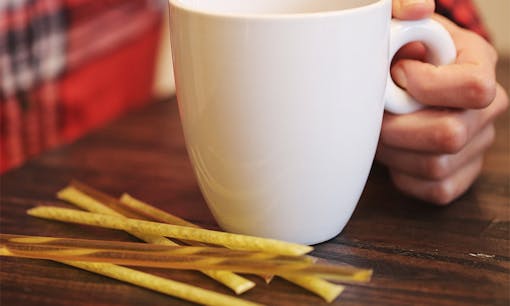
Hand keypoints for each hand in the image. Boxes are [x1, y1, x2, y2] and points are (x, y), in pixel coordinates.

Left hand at [375, 1, 508, 204]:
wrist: (397, 85)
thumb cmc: (396, 51)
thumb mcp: (396, 21)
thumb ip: (403, 8)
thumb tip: (418, 8)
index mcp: (479, 63)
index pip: (473, 88)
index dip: (424, 87)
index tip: (396, 74)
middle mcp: (487, 108)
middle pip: (451, 135)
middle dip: (397, 127)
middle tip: (376, 113)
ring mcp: (477, 144)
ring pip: (437, 167)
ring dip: (394, 152)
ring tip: (379, 131)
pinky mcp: (461, 174)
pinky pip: (436, 191)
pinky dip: (404, 176)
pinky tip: (394, 153)